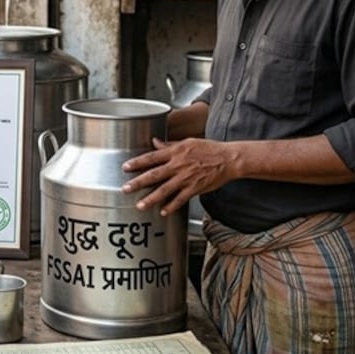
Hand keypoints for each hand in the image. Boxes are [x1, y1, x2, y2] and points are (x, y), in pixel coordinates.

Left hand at [121, 137, 239, 216]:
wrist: (228, 159)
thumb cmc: (209, 149)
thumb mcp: (188, 142)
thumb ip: (170, 145)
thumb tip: (154, 142)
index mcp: (176, 152)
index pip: (152, 157)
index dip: (137, 162)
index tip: (125, 167)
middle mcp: (178, 165)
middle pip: (154, 174)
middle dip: (138, 182)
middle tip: (125, 189)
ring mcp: (186, 177)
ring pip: (165, 189)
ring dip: (151, 198)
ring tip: (140, 205)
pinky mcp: (195, 188)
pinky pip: (180, 199)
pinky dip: (171, 206)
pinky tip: (163, 212)